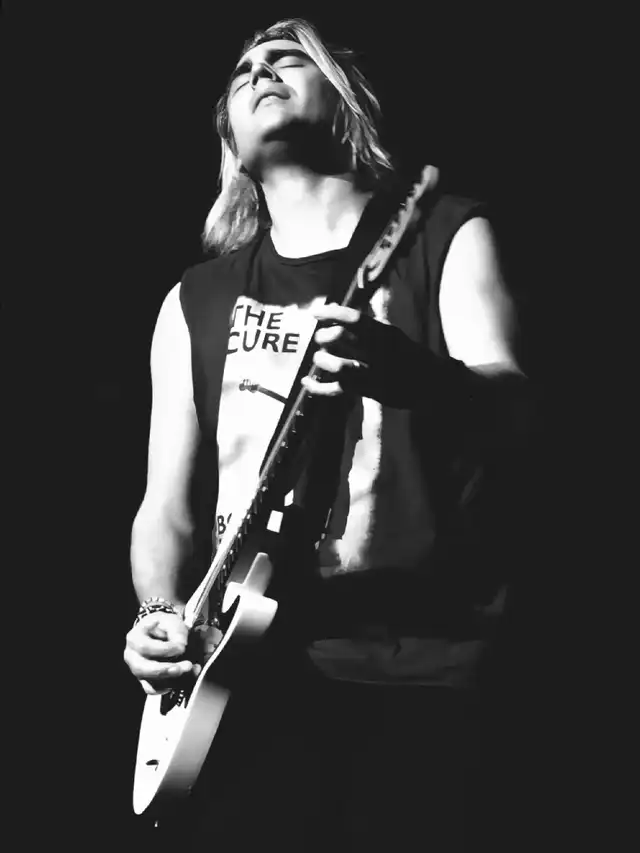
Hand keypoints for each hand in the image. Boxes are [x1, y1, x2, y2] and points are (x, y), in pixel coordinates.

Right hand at [123, 611, 198, 694]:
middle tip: (186, 666)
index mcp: (134, 638)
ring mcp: (138, 670)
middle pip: (142, 668)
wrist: (162, 633)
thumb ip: (177, 631)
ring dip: (171, 679)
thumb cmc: (164, 626)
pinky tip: (182, 679)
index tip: (182, 647)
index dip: (165, 649)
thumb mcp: (171, 621)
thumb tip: (181, 645)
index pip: (145, 647)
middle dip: (165, 669)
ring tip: (189, 671)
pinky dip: (169, 687)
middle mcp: (132, 656)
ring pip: (148, 682)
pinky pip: (154, 689)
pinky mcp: (145, 680)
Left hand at [301, 303, 422, 407]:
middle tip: (321, 338)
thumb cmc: (408, 354)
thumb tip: (342, 308)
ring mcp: (372, 373)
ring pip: (338, 366)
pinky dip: (318, 388)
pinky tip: (306, 381)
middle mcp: (377, 351)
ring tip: (320, 358)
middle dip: (325, 336)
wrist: (431, 383)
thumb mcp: (393, 334)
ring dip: (323, 361)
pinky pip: (338, 390)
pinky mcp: (368, 392)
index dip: (332, 313)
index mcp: (384, 333)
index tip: (316, 313)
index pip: (354, 319)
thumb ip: (370, 323)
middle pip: (341, 338)